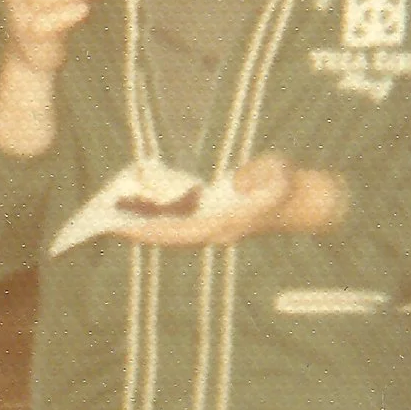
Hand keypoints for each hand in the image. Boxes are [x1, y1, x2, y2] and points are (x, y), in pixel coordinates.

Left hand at [105, 152, 346, 247]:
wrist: (304, 203)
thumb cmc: (289, 185)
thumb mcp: (281, 174)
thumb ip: (263, 175)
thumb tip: (240, 179)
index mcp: (227, 224)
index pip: (181, 231)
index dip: (153, 229)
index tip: (127, 226)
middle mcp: (215, 231)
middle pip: (168, 235)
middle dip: (138, 229)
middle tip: (106, 220)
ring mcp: (214, 228)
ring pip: (170, 232)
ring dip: (143, 225)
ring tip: (115, 213)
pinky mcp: (213, 221)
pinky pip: (178, 223)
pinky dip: (157, 217)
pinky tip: (139, 207)